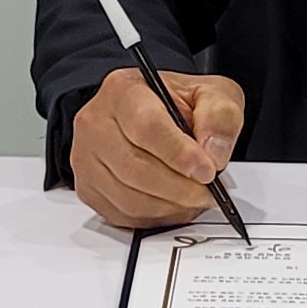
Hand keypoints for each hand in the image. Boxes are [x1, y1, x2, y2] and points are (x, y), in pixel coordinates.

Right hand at [70, 65, 245, 231]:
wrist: (154, 115)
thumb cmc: (177, 104)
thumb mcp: (212, 93)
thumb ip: (220, 116)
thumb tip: (214, 153)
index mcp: (123, 90)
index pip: (146, 126)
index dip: (179, 154)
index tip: (207, 171)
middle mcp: (96, 122)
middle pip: (135, 168)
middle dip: (180, 188)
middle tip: (208, 191)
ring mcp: (86, 158)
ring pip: (129, 197)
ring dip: (170, 206)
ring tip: (194, 197)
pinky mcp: (89, 188)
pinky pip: (124, 214)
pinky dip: (156, 217)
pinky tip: (174, 204)